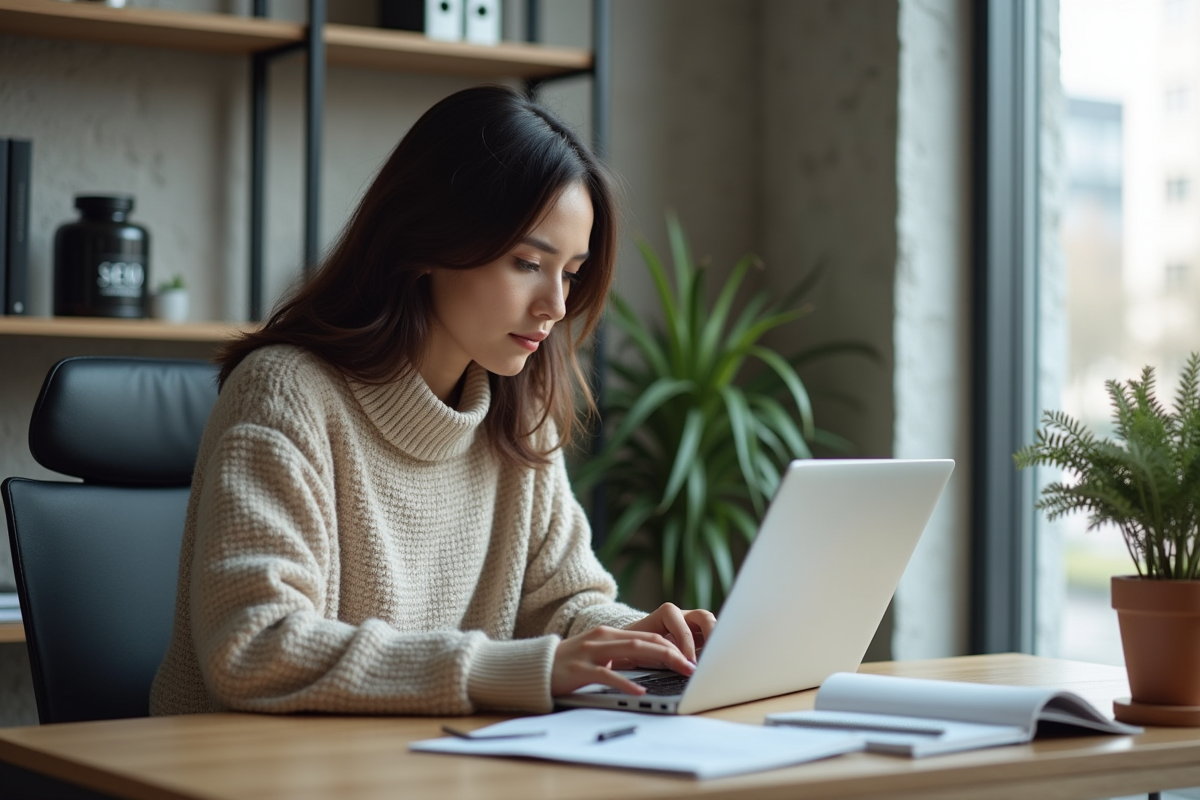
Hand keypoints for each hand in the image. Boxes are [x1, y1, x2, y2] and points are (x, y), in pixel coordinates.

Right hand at [550, 625, 696, 696]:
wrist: (535, 667)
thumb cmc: (570, 664)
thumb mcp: (598, 654)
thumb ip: (621, 655)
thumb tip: (653, 663)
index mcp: (609, 633)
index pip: (649, 636)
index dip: (673, 647)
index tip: (691, 660)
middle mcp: (603, 638)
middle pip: (646, 641)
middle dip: (674, 653)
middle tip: (693, 667)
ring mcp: (591, 652)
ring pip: (633, 651)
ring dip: (660, 661)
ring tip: (679, 671)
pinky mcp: (580, 669)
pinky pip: (607, 675)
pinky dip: (626, 682)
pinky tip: (640, 690)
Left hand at [622, 603, 716, 663]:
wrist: (633, 644)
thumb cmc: (636, 646)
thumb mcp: (643, 649)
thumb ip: (659, 655)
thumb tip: (677, 668)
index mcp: (667, 613)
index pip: (683, 627)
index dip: (687, 646)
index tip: (689, 664)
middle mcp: (683, 616)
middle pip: (704, 618)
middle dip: (711, 636)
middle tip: (711, 657)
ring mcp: (693, 625)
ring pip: (712, 626)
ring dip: (716, 642)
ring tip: (716, 660)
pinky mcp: (699, 636)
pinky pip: (711, 639)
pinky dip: (714, 650)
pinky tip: (712, 664)